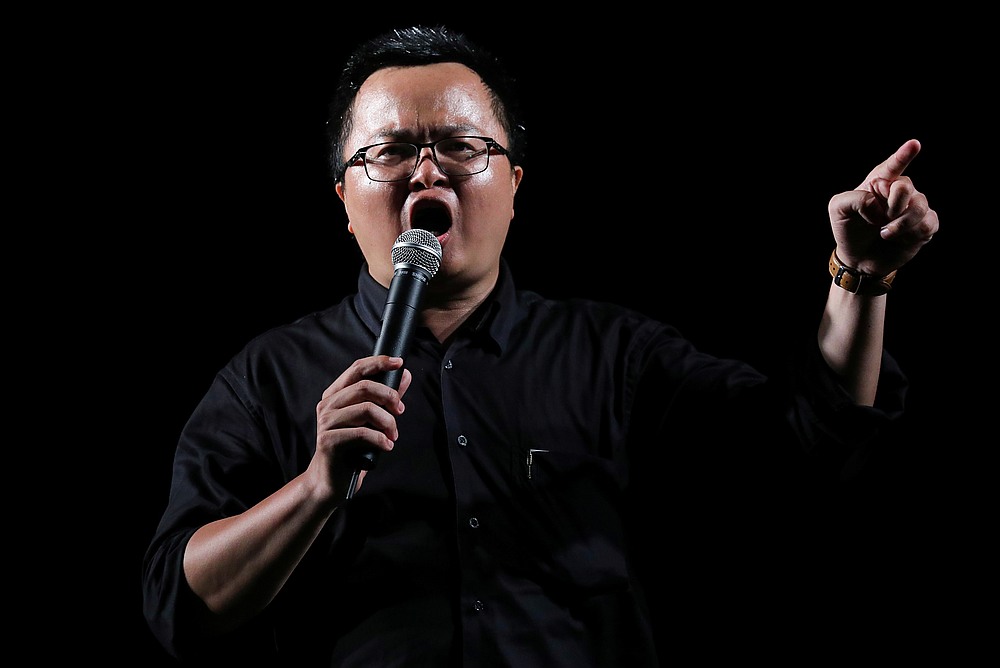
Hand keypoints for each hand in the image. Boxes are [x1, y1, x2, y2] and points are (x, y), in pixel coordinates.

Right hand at [308, 355, 411, 502]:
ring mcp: (326, 422)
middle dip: (389, 396)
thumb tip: (405, 375)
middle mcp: (327, 405)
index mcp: (335, 395)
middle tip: (400, 411)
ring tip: (393, 436)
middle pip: (364, 387)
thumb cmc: (353, 448)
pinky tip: (387, 446)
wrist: (332, 480)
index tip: (399, 363)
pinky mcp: (328, 440)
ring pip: (366, 409)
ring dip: (388, 422)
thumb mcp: (371, 420)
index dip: (378, 363)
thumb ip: (387, 398)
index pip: (356, 369)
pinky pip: (362, 433)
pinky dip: (381, 439)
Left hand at [827, 138, 938, 275]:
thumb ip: (854, 199)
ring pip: (920, 207)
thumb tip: (878, 204)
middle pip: (905, 187)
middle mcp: (899, 191)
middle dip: (893, 205)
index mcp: (878, 182)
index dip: (903, 155)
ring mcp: (914, 207)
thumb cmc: (848, 229)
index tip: (914, 144)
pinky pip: (929, 224)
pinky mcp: (925, 225)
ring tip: (885, 233)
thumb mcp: (838, 210)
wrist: (858, 259)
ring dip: (900, 224)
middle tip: (880, 220)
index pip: (892, 166)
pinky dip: (912, 235)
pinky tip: (900, 239)